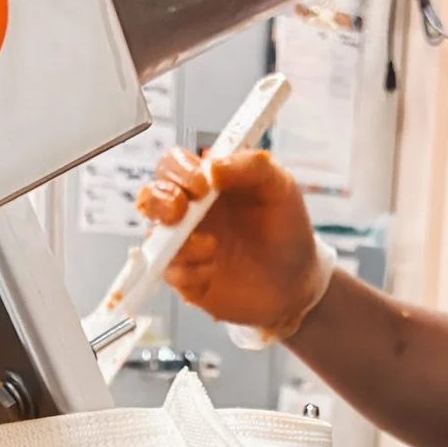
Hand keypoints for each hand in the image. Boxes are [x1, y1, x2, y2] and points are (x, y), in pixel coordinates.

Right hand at [136, 148, 326, 336]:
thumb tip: (213, 165)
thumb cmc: (285, 230)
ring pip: (153, 238)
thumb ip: (251, 166)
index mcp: (208, 183)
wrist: (297, 281)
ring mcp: (185, 246)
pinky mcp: (186, 279)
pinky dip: (189, 272)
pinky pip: (170, 273)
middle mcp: (190, 212)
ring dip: (178, 243)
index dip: (179, 171)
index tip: (203, 186)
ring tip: (212, 249)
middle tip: (181, 212)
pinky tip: (212, 272)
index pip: (173, 165)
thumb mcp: (280, 187)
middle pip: (150, 197)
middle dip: (159, 202)